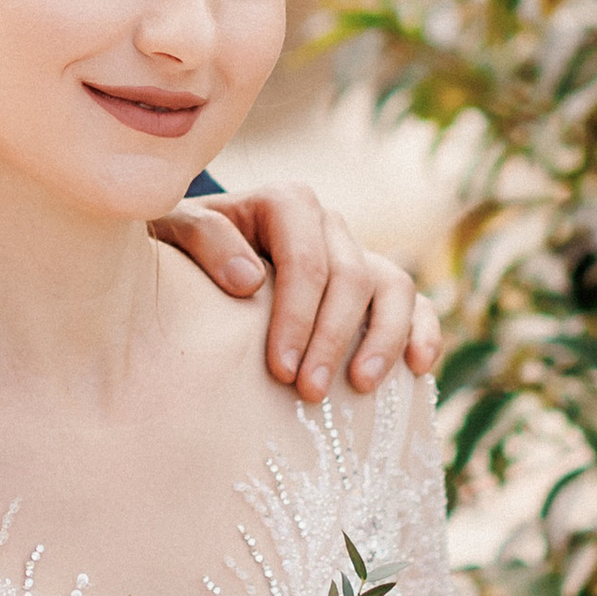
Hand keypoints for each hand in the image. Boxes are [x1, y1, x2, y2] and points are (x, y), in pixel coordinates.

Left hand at [150, 180, 439, 399]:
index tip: (279, 370)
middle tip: (307, 393)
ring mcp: (356, 253)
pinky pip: (415, 302)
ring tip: (360, 387)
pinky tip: (418, 369)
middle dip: (332, 338)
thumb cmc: (180, 253)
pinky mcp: (375, 287)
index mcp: (284, 202)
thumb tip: (249, 279)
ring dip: (383, 338)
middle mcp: (328, 223)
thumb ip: (204, 241)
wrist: (190, 265)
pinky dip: (423, 331)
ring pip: (393, 286)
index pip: (306, 259)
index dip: (299, 315)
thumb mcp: (173, 235)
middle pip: (351, 277)